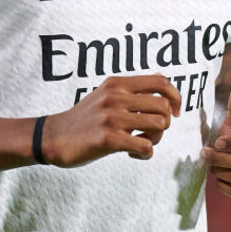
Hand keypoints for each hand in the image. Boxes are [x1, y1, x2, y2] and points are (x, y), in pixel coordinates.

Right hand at [41, 75, 180, 166]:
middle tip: (150, 133)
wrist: (54, 137)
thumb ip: (132, 87)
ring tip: (141, 142)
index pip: (161, 82)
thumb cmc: (85, 118)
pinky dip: (145, 154)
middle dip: (165, 124)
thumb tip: (161, 77)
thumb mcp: (106, 93)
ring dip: (155, 139)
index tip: (175, 112)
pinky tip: (132, 153)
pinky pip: (145, 147)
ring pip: (158, 126)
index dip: (176, 97)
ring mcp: (111, 117)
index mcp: (117, 83)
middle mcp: (115, 97)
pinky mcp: (107, 139)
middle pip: (163, 107)